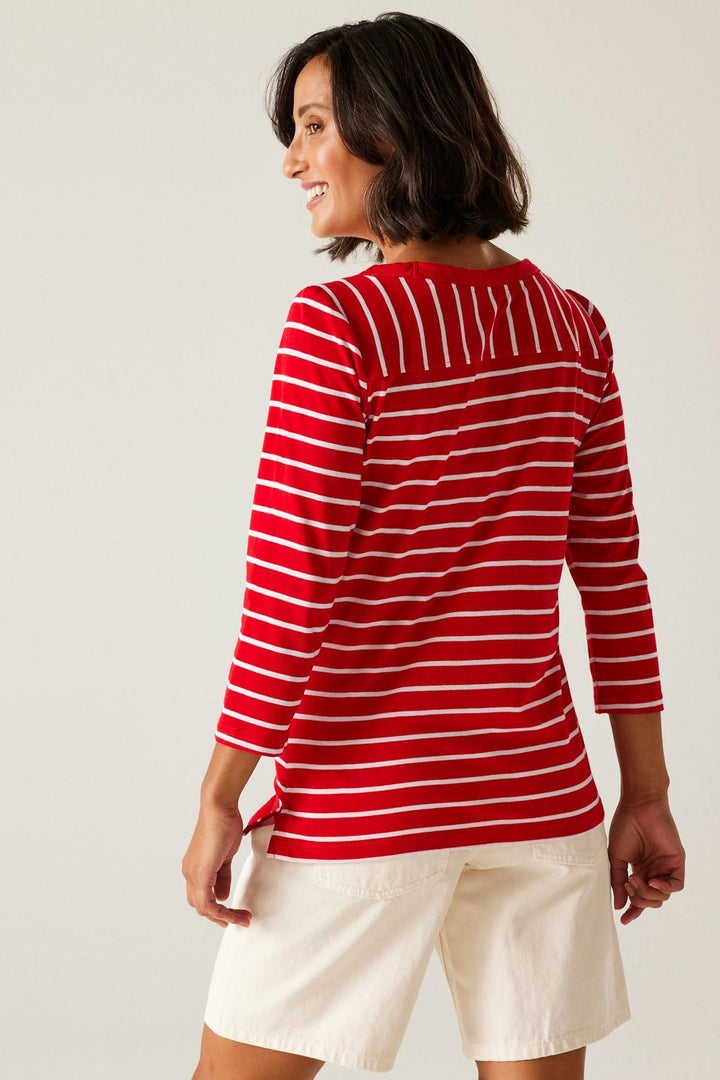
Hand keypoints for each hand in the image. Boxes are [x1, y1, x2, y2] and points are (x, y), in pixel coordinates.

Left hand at [181, 803, 253, 927]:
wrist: (219, 807)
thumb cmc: (224, 824)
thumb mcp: (225, 855)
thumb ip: (222, 876)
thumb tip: (222, 896)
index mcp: (194, 867)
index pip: (201, 896)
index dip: (215, 909)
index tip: (233, 913)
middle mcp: (189, 872)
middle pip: (200, 905)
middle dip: (219, 917)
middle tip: (238, 920)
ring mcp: (192, 874)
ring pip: (203, 907)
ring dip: (223, 916)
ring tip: (242, 918)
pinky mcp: (201, 873)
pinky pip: (208, 902)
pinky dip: (221, 911)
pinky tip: (233, 912)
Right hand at [607, 795, 684, 925]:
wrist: (638, 806)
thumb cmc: (624, 827)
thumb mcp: (616, 857)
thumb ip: (618, 881)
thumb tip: (618, 905)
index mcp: (639, 870)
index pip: (638, 897)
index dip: (633, 910)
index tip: (623, 920)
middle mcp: (653, 870)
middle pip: (651, 900)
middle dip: (639, 899)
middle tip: (628, 884)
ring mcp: (665, 867)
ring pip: (663, 896)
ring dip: (648, 894)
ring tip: (636, 880)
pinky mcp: (677, 862)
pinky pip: (676, 885)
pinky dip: (664, 889)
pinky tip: (652, 882)